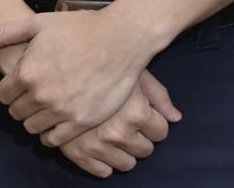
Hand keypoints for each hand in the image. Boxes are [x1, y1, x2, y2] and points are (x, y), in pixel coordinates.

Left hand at [0, 7, 156, 142]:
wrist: (120, 39)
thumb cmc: (79, 28)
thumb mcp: (38, 24)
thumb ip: (3, 33)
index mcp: (27, 71)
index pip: (3, 95)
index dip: (8, 90)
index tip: (18, 86)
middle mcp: (41, 94)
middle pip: (16, 113)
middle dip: (20, 105)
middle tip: (32, 96)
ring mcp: (62, 110)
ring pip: (32, 128)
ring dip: (35, 119)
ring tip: (45, 108)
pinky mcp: (81, 121)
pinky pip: (55, 140)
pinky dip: (51, 134)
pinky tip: (57, 121)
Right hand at [57, 71, 179, 176]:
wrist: (59, 62)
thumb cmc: (103, 63)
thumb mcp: (134, 72)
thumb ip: (158, 95)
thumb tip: (175, 117)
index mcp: (135, 112)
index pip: (161, 132)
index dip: (153, 120)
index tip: (141, 110)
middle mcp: (117, 132)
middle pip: (146, 150)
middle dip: (139, 136)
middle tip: (124, 118)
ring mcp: (95, 144)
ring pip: (127, 164)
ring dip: (122, 150)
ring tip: (111, 128)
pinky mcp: (76, 152)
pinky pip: (103, 171)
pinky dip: (102, 160)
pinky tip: (97, 140)